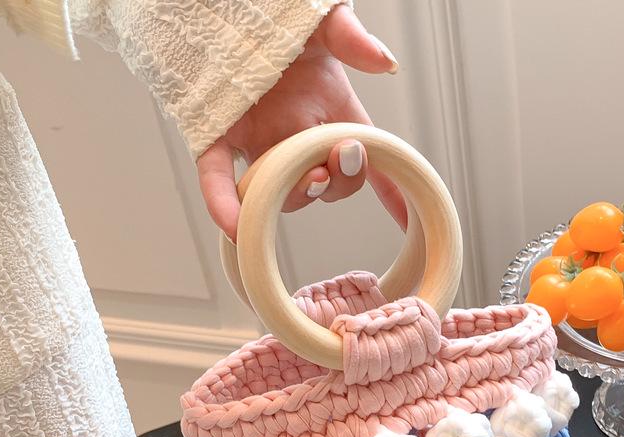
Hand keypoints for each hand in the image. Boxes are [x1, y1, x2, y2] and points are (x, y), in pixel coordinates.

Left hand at [197, 5, 406, 240]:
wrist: (222, 4)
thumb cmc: (281, 15)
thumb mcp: (324, 22)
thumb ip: (352, 39)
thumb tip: (385, 63)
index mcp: (330, 112)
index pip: (366, 159)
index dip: (389, 190)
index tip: (408, 218)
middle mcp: (298, 136)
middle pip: (326, 182)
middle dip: (335, 183)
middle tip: (333, 163)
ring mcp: (259, 143)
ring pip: (281, 190)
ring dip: (296, 193)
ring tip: (305, 176)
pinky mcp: (216, 138)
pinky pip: (219, 182)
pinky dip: (226, 206)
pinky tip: (236, 227)